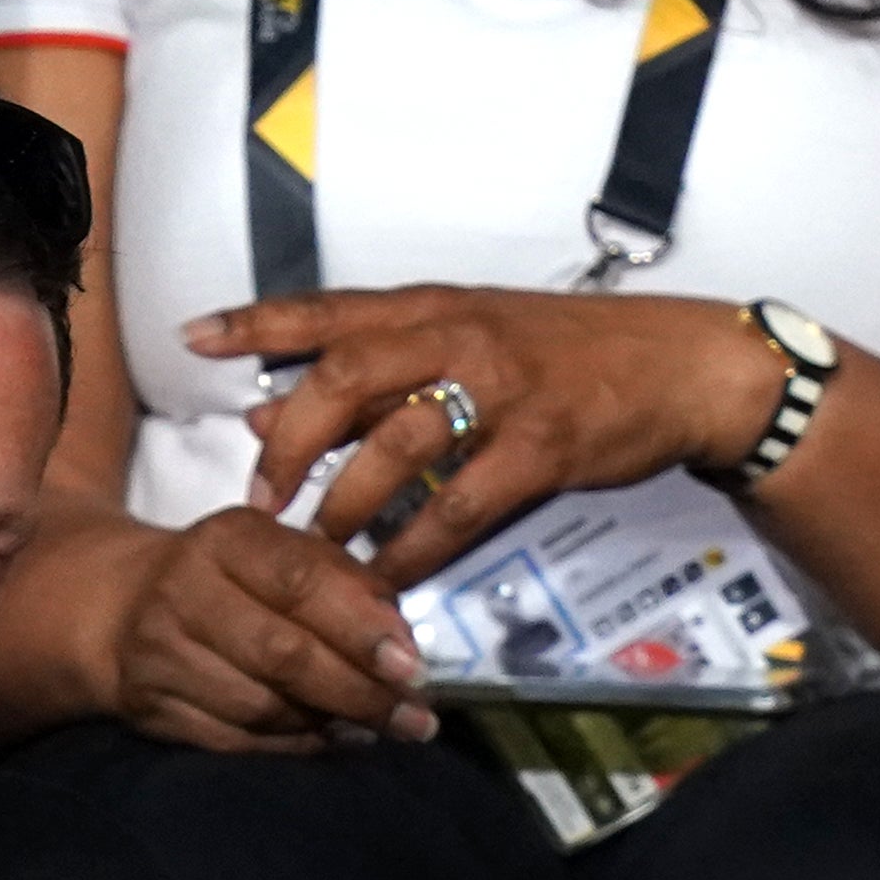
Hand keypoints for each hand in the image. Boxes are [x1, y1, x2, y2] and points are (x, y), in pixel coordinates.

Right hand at [108, 508, 433, 751]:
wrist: (122, 602)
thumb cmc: (239, 579)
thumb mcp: (289, 555)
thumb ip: (351, 587)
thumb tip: (403, 644)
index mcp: (228, 540)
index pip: (301, 583)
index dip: (362, 630)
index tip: (414, 669)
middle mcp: (182, 591)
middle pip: (282, 654)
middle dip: (360, 693)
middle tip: (414, 718)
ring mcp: (157, 652)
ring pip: (261, 706)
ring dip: (330, 724)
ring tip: (377, 727)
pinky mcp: (147, 705)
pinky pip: (234, 740)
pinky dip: (291, 746)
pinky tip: (328, 739)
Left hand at [195, 286, 784, 590]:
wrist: (683, 367)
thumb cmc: (577, 353)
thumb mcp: (480, 334)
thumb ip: (387, 364)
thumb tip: (278, 401)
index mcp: (439, 307)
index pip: (330, 309)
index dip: (258, 322)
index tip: (196, 339)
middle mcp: (461, 340)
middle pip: (346, 381)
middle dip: (292, 443)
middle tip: (262, 494)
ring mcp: (504, 395)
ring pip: (398, 448)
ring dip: (349, 504)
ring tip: (321, 546)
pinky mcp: (543, 449)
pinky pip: (463, 505)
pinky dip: (420, 545)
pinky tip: (395, 573)